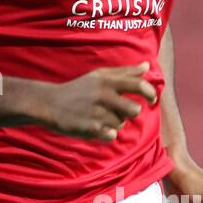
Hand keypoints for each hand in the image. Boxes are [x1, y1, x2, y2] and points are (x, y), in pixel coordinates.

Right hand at [41, 62, 156, 140]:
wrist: (50, 103)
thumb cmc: (79, 89)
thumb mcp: (99, 76)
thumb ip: (125, 72)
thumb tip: (147, 66)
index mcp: (106, 81)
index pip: (138, 85)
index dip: (150, 93)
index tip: (152, 99)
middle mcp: (102, 95)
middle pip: (134, 110)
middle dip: (130, 112)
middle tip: (119, 110)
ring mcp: (96, 113)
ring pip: (121, 124)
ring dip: (114, 123)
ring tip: (100, 117)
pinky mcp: (89, 128)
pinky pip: (111, 136)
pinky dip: (106, 133)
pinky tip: (95, 126)